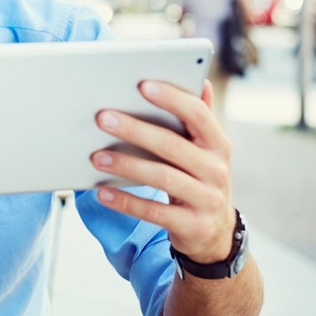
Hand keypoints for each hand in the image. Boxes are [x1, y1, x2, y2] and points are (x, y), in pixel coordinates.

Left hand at [89, 80, 234, 263]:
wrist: (215, 233)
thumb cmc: (200, 179)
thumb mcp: (205, 151)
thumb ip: (200, 118)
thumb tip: (201, 81)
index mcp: (219, 144)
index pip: (198, 114)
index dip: (172, 99)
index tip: (142, 85)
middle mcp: (216, 170)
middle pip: (171, 145)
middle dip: (135, 129)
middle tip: (102, 118)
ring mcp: (206, 199)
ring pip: (161, 177)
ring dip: (126, 165)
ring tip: (96, 156)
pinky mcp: (192, 226)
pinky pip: (153, 212)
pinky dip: (125, 201)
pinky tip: (102, 193)